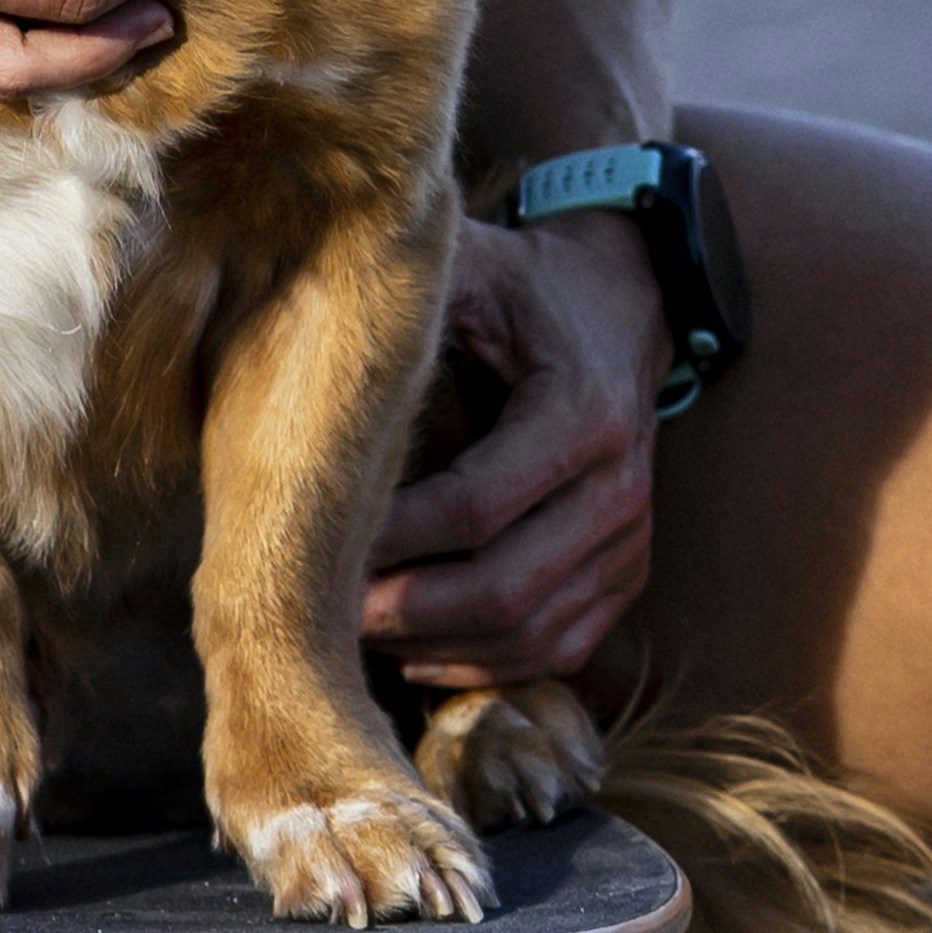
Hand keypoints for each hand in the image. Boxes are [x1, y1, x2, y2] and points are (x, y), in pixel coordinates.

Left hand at [361, 206, 667, 679]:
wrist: (623, 306)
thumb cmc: (526, 289)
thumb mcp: (469, 268)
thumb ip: (403, 296)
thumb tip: (301, 322)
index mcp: (582, 413)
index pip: (474, 507)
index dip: (391, 537)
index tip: (315, 540)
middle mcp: (619, 489)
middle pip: (501, 588)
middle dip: (403, 610)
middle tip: (322, 608)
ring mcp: (630, 541)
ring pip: (528, 634)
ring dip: (435, 647)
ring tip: (357, 633)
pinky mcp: (625, 575)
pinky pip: (557, 648)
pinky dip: (483, 664)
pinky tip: (416, 653)